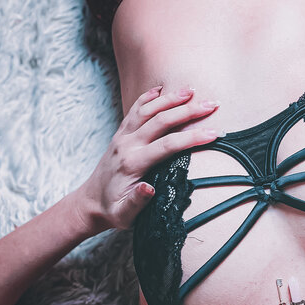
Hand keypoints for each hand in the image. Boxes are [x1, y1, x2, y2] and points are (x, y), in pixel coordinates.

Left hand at [73, 86, 219, 231]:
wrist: (90, 203)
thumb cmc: (112, 210)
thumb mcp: (124, 215)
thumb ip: (136, 202)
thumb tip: (149, 188)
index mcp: (132, 163)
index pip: (167, 145)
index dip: (192, 138)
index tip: (214, 134)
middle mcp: (127, 145)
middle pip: (161, 120)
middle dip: (188, 111)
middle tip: (211, 104)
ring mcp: (123, 136)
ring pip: (148, 109)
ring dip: (171, 98)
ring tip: (191, 90)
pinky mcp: (121, 134)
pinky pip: (135, 110)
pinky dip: (148, 97)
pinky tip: (161, 89)